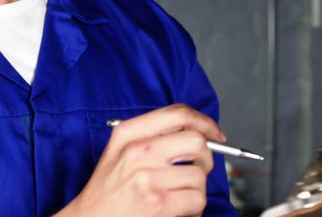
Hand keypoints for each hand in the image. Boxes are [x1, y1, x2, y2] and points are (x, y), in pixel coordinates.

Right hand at [56, 104, 224, 216]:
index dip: (203, 122)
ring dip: (195, 189)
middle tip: (198, 168)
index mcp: (128, 134)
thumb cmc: (107, 189)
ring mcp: (148, 177)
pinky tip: (177, 208)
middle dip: (206, 157)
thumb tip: (194, 132)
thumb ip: (150, 135)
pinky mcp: (159, 204)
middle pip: (196, 141)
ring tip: (178, 195)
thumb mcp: (118, 151)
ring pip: (199, 175)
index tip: (214, 133)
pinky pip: (197, 199)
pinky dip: (193, 208)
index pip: (177, 114)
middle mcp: (138, 151)